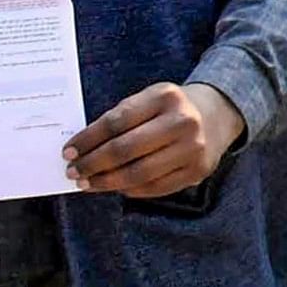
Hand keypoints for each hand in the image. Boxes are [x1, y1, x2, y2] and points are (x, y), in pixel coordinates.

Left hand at [64, 81, 244, 198]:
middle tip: (74, 171)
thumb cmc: (171, 108)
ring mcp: (194, 149)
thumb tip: (83, 149)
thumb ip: (121, 118)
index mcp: (165, 96)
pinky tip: (117, 187)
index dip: (88, 140)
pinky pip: (155, 187)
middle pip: (125, 149)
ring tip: (88, 183)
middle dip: (93, 164)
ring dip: (107, 182)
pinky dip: (131, 190)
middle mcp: (183, 122)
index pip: (116, 122)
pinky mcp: (198, 171)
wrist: (218, 114)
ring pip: (139, 173)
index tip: (68, 151)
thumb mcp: (149, 98)